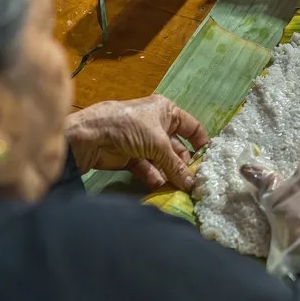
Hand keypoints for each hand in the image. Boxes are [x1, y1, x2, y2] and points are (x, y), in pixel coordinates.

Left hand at [65, 95, 208, 189]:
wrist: (91, 136)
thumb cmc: (130, 128)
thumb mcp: (159, 144)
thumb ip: (177, 166)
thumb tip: (193, 185)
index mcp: (166, 111)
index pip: (191, 127)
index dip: (201, 143)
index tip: (208, 162)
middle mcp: (156, 125)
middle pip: (177, 147)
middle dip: (184, 164)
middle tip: (194, 182)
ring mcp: (143, 142)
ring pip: (163, 160)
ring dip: (170, 173)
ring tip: (179, 188)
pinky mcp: (131, 157)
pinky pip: (148, 168)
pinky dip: (154, 177)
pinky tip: (160, 186)